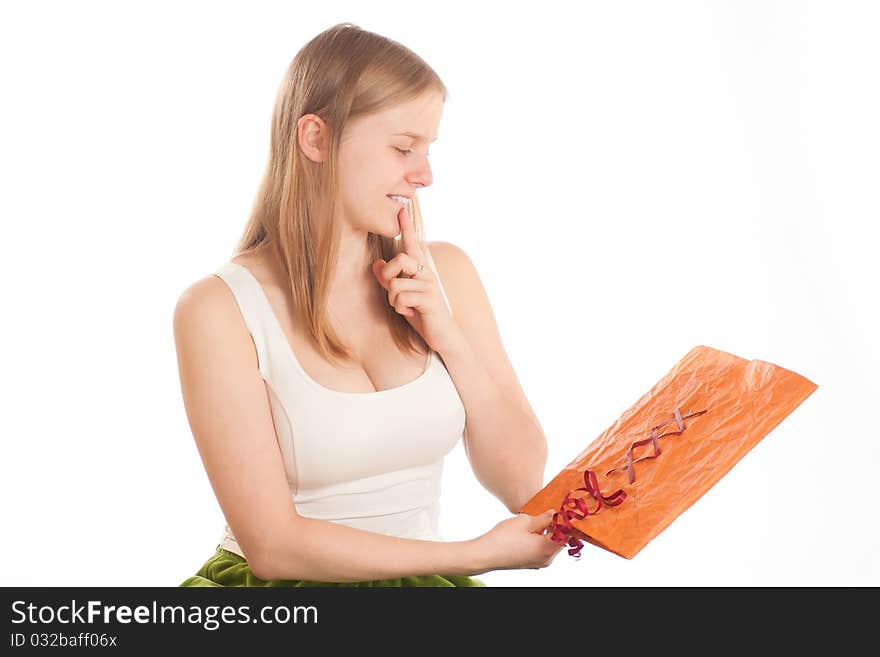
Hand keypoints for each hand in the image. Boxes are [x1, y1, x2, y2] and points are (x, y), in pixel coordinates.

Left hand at [371, 202, 460, 353]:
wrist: (442, 336)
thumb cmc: (421, 315)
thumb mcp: (400, 297)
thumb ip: (388, 280)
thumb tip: (375, 264)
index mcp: (420, 270)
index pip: (412, 245)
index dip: (406, 227)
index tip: (402, 209)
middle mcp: (426, 273)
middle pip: (399, 259)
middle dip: (388, 275)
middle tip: (393, 292)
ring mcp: (429, 285)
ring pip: (395, 284)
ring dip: (394, 301)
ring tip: (406, 308)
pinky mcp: (430, 299)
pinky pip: (401, 298)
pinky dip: (401, 309)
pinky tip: (412, 314)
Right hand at [468, 509, 564, 574]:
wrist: (485, 555)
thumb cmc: (503, 538)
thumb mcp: (525, 522)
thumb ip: (544, 518)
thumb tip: (555, 514)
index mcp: (548, 549)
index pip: (568, 534)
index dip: (568, 520)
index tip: (566, 509)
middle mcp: (547, 559)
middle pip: (561, 540)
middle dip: (559, 526)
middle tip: (554, 510)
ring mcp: (539, 562)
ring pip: (551, 544)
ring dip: (549, 532)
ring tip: (541, 518)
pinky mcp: (531, 562)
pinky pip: (543, 549)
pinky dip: (542, 538)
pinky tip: (533, 528)